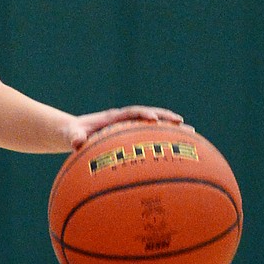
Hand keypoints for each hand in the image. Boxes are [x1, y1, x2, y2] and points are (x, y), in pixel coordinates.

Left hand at [66, 106, 188, 149]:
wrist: (75, 132)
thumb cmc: (74, 133)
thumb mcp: (71, 134)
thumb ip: (74, 137)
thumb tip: (77, 143)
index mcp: (113, 117)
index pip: (131, 112)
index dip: (142, 114)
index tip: (152, 119)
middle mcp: (125, 119)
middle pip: (149, 115)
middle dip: (165, 118)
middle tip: (182, 123)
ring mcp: (130, 127)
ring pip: (155, 125)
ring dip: (171, 128)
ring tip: (192, 134)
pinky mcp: (133, 136)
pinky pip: (152, 137)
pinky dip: (166, 140)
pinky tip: (182, 150)